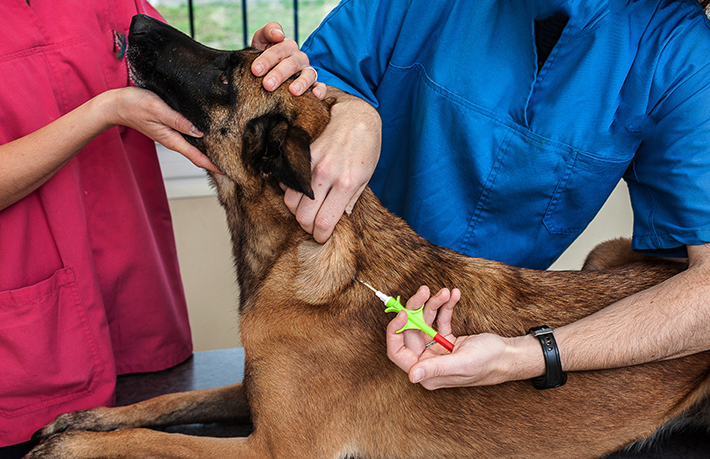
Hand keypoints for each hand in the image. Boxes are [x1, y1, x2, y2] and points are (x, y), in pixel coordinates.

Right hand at [99, 87, 218, 172]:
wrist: (115, 104)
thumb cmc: (134, 105)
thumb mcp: (157, 110)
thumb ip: (178, 121)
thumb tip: (199, 132)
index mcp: (172, 139)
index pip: (197, 158)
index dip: (213, 166)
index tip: (229, 172)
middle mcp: (173, 140)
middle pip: (198, 155)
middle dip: (215, 161)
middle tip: (234, 165)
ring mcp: (171, 135)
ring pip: (194, 147)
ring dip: (209, 150)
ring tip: (227, 153)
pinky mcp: (169, 127)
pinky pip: (188, 137)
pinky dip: (200, 139)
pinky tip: (209, 136)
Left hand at [250, 22, 325, 97]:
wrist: (265, 71)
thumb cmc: (262, 55)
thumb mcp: (261, 40)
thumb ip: (268, 32)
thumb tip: (279, 35)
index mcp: (287, 46)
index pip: (278, 50)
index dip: (267, 59)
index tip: (255, 70)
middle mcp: (299, 57)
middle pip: (292, 64)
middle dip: (280, 74)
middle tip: (267, 85)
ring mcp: (307, 70)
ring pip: (308, 74)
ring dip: (302, 82)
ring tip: (293, 91)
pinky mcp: (313, 84)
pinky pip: (320, 86)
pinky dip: (321, 90)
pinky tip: (316, 95)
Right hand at [283, 88, 380, 241]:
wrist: (357, 116)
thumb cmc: (366, 147)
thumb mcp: (366, 176)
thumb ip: (350, 199)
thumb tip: (338, 217)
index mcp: (345, 184)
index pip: (323, 222)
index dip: (320, 234)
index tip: (321, 236)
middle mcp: (326, 174)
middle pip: (302, 216)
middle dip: (307, 226)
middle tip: (313, 225)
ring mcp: (312, 163)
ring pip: (290, 200)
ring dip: (297, 209)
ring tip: (308, 208)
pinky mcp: (303, 154)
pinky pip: (288, 180)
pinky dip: (291, 190)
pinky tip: (301, 191)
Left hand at [386, 285, 537, 389]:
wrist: (510, 355)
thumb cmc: (489, 363)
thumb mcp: (462, 363)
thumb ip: (436, 368)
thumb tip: (412, 377)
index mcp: (426, 372)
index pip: (397, 352)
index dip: (396, 331)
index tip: (404, 312)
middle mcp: (428, 362)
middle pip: (411, 331)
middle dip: (418, 309)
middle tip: (426, 290)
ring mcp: (437, 350)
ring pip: (426, 322)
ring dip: (434, 304)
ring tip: (446, 291)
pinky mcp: (447, 340)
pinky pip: (440, 319)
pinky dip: (445, 306)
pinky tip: (454, 295)